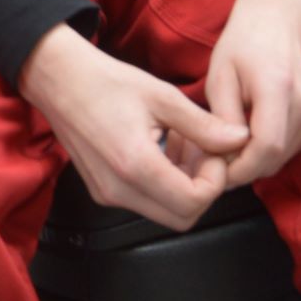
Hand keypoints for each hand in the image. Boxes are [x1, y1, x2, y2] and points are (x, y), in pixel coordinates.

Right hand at [18, 23, 247, 229]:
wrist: (61, 81)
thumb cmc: (109, 82)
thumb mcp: (163, 96)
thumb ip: (204, 125)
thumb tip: (238, 139)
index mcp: (135, 165)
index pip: (193, 203)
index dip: (215, 180)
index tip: (216, 151)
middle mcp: (119, 190)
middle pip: (182, 218)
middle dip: (204, 188)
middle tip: (206, 152)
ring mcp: (108, 194)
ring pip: (164, 212)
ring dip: (185, 185)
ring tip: (187, 144)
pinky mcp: (104, 191)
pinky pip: (146, 201)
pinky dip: (165, 183)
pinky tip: (167, 148)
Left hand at [204, 0, 300, 187]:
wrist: (279, 18)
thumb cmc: (243, 43)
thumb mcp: (220, 76)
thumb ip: (222, 119)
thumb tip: (224, 159)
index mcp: (279, 87)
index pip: (267, 148)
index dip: (240, 169)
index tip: (214, 170)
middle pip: (275, 158)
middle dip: (242, 168)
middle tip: (214, 158)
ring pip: (283, 158)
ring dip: (255, 161)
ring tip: (229, 143)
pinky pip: (291, 149)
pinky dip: (268, 152)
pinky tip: (250, 134)